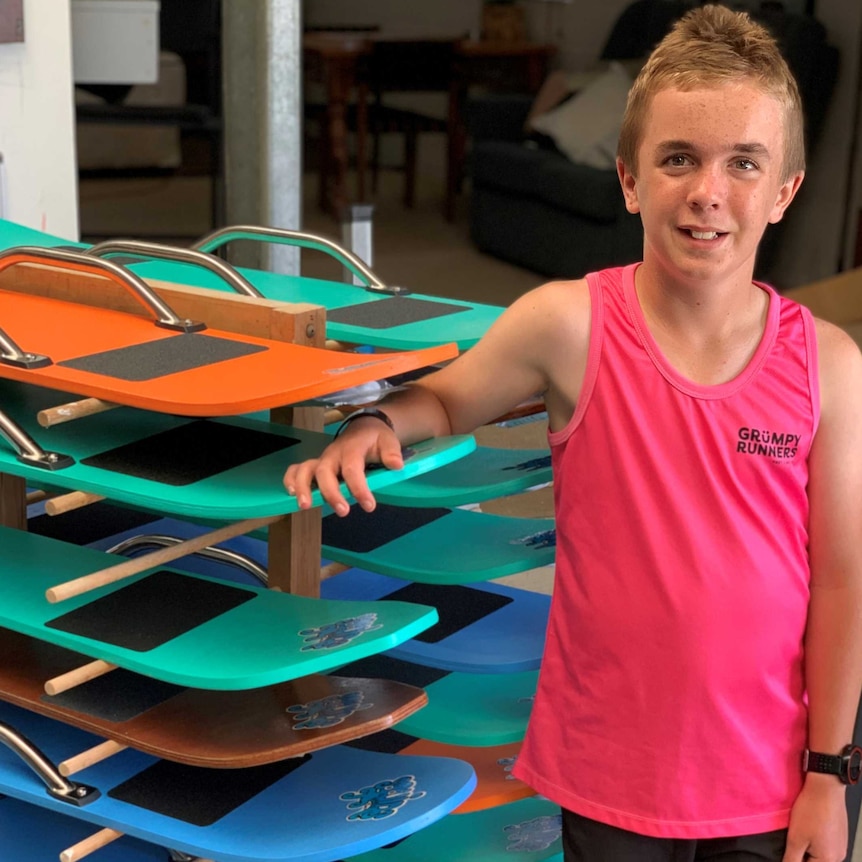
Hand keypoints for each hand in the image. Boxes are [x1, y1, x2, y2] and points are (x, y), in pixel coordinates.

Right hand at [283, 418, 403, 515]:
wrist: (364, 427)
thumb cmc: (376, 438)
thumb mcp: (389, 441)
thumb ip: (392, 452)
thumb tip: (396, 465)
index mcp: (352, 448)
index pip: (352, 468)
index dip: (359, 488)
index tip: (369, 506)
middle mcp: (333, 454)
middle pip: (324, 471)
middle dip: (330, 492)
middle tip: (343, 511)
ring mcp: (322, 459)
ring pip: (305, 469)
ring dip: (303, 487)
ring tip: (305, 506)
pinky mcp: (316, 465)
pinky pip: (296, 469)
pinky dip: (291, 480)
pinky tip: (292, 496)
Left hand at [782, 774, 847, 861]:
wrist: (825, 787)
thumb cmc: (812, 810)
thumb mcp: (796, 838)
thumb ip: (792, 858)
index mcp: (829, 860)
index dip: (794, 860)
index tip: (790, 850)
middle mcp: (838, 856)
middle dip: (802, 855)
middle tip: (793, 841)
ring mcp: (840, 845)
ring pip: (819, 854)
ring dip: (807, 849)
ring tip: (800, 833)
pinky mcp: (839, 835)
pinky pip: (825, 845)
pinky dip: (814, 841)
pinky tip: (807, 829)